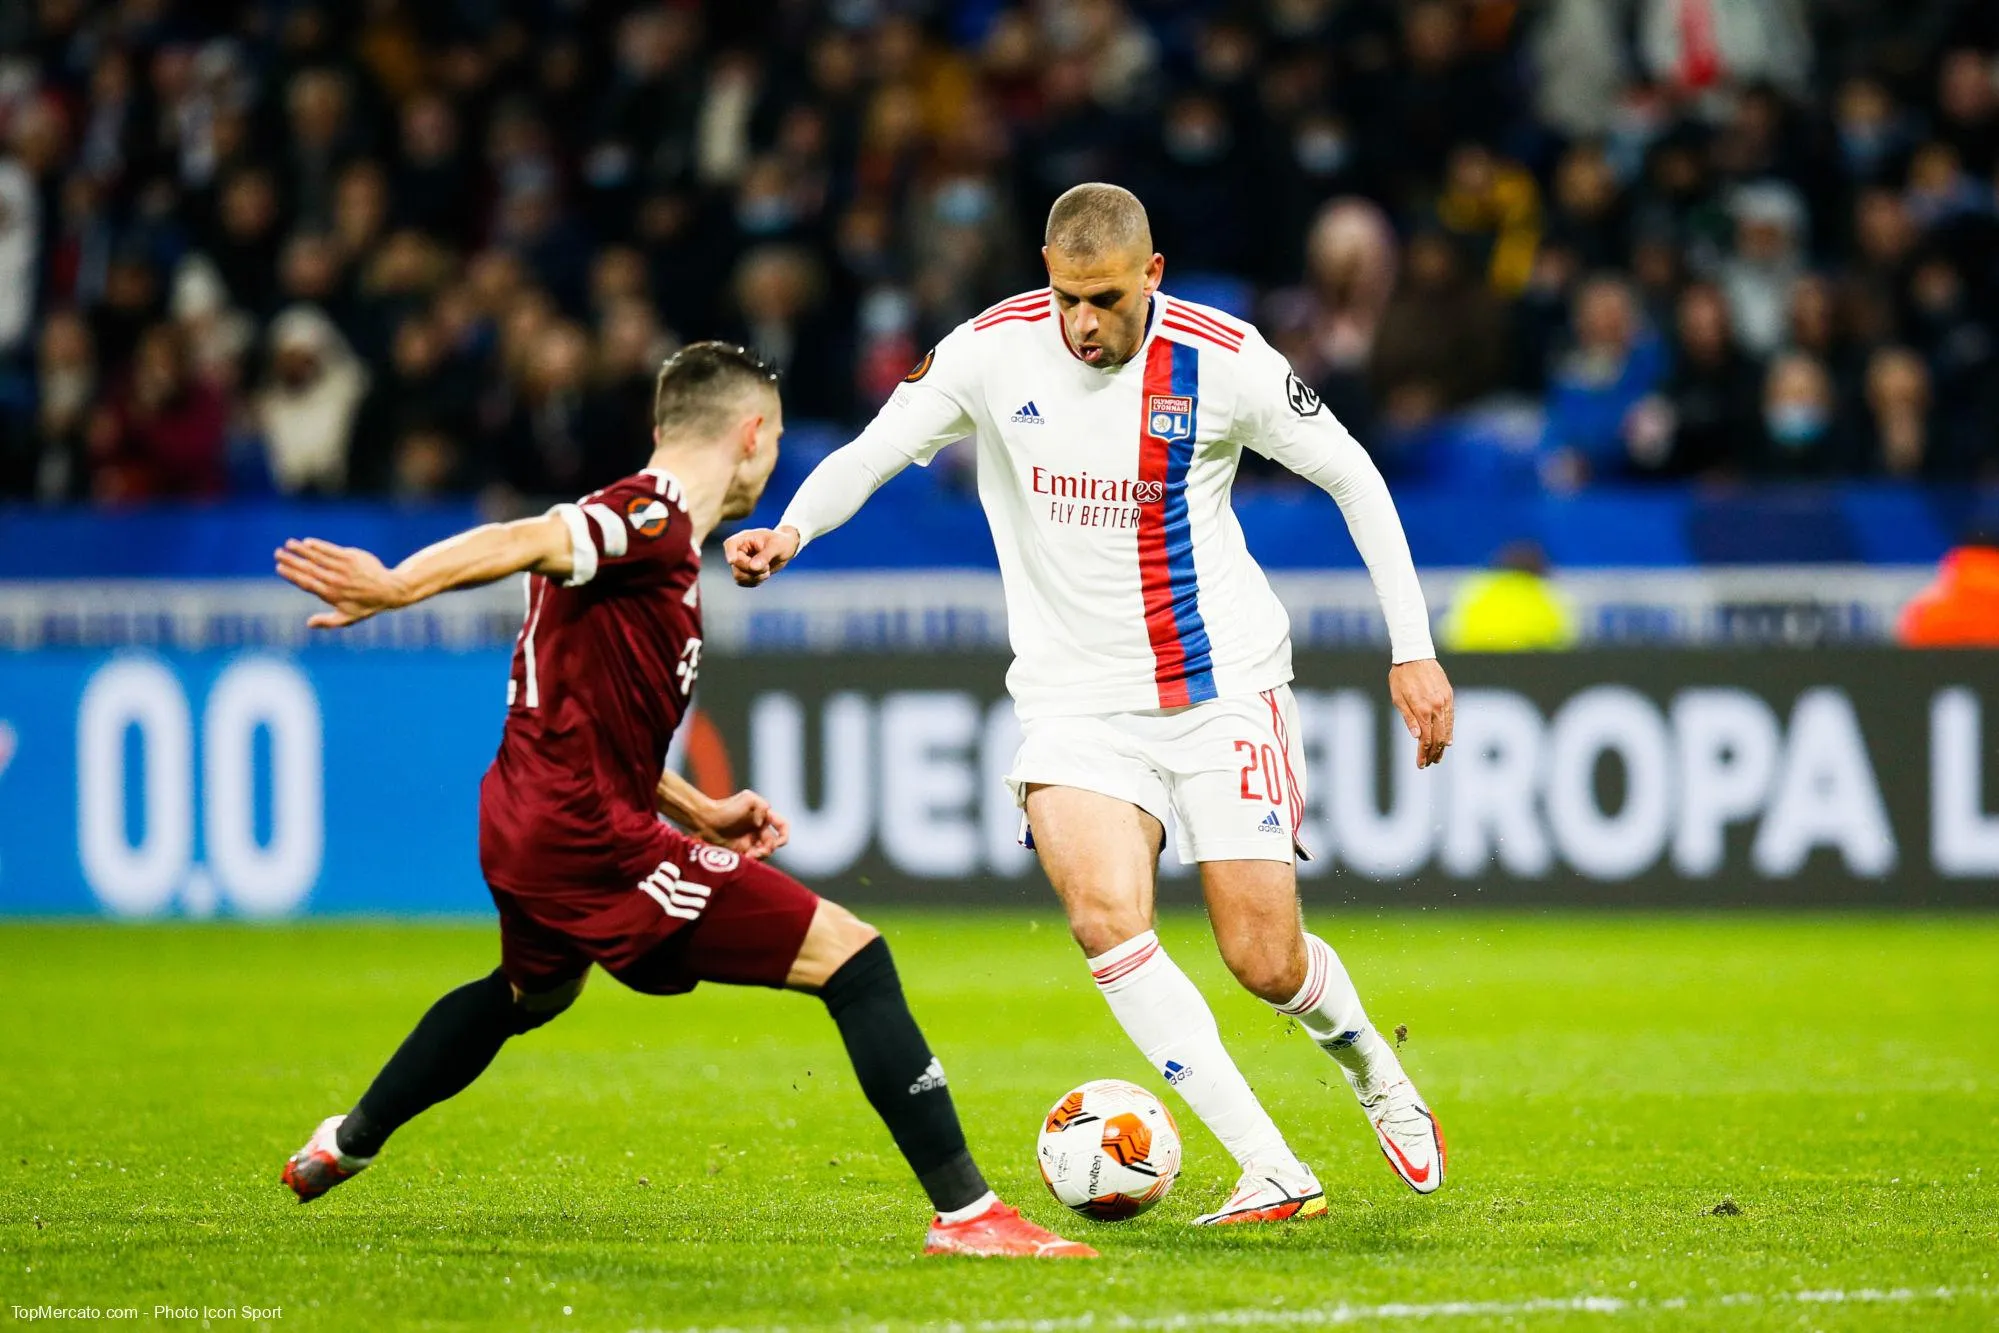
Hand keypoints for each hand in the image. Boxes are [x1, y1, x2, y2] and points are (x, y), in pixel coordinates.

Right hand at [275, 538, 405, 628]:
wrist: (389, 590)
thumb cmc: (367, 605)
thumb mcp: (348, 618)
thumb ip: (327, 622)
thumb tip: (308, 624)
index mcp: (331, 595)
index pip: (306, 583)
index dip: (291, 575)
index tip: (279, 568)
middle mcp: (335, 580)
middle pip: (308, 568)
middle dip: (291, 560)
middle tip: (277, 553)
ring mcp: (343, 568)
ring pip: (318, 557)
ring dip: (301, 550)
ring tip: (288, 543)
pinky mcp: (351, 557)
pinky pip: (331, 550)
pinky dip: (319, 545)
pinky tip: (308, 542)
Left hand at [698, 789, 790, 859]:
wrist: (706, 820)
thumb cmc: (726, 807)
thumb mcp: (748, 798)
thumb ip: (762, 806)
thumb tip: (761, 824)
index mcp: (764, 817)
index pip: (783, 826)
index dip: (785, 835)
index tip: (778, 843)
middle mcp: (759, 829)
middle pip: (773, 844)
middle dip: (768, 849)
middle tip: (757, 852)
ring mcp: (750, 840)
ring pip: (764, 853)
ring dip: (760, 856)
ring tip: (749, 856)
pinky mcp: (742, 851)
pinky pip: (753, 859)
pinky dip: (752, 861)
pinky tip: (745, 859)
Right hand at [724, 526, 800, 586]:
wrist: (786, 549)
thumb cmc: (782, 542)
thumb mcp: (777, 546)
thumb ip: (765, 556)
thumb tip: (753, 567)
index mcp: (745, 538)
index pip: (730, 544)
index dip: (729, 553)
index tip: (732, 561)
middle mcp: (740, 550)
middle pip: (735, 564)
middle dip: (752, 570)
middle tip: (767, 568)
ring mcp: (741, 562)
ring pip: (738, 576)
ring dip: (754, 577)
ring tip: (767, 572)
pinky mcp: (745, 572)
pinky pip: (743, 582)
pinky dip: (754, 581)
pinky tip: (764, 575)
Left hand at [1388, 658, 1453, 768]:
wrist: (1415, 654)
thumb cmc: (1401, 676)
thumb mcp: (1398, 698)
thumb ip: (1408, 718)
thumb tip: (1416, 737)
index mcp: (1422, 709)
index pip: (1425, 740)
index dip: (1423, 754)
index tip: (1420, 764)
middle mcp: (1436, 707)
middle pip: (1439, 738)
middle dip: (1434, 754)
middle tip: (1430, 763)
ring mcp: (1445, 701)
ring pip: (1448, 729)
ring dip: (1444, 745)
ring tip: (1439, 756)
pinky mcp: (1449, 695)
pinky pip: (1451, 718)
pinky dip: (1450, 731)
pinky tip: (1449, 740)